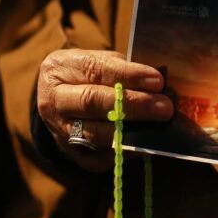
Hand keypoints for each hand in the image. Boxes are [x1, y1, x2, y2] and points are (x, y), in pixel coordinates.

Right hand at [37, 49, 173, 172]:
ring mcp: (59, 130)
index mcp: (58, 68)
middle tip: (164, 106)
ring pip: (96, 133)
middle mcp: (53, 101)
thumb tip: (160, 81)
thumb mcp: (101, 61)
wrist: (63, 102)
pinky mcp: (73, 154)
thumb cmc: (90, 75)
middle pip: (93, 102)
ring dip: (133, 129)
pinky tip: (148, 142)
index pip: (95, 69)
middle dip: (133, 104)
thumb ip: (127, 68)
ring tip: (161, 123)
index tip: (157, 80)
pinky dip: (127, 149)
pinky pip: (102, 156)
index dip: (128, 75)